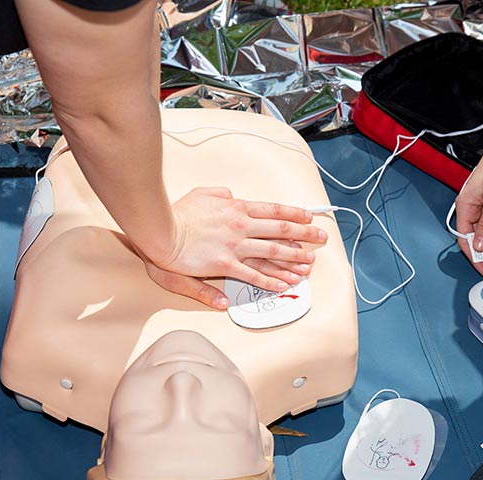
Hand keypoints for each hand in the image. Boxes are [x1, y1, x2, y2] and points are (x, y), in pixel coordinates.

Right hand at [143, 187, 327, 309]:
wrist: (160, 231)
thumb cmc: (179, 213)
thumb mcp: (202, 194)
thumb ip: (220, 193)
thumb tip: (231, 194)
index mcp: (237, 208)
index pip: (273, 210)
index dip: (294, 214)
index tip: (309, 217)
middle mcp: (241, 226)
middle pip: (280, 231)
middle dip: (305, 235)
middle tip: (322, 239)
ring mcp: (235, 246)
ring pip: (272, 253)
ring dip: (294, 260)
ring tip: (310, 265)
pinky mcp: (225, 265)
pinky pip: (254, 274)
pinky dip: (271, 279)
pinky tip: (284, 283)